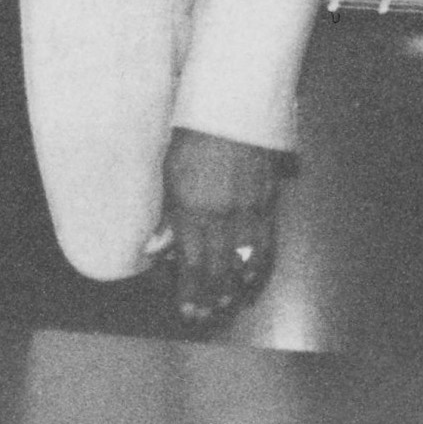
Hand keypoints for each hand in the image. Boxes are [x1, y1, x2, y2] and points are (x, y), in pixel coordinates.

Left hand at [160, 128, 282, 326]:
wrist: (233, 108)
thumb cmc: (192, 135)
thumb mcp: (169, 171)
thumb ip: (165, 214)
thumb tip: (155, 249)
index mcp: (192, 208)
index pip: (192, 261)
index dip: (190, 289)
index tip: (186, 309)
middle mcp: (222, 214)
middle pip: (218, 266)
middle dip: (210, 295)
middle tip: (205, 316)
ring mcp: (248, 209)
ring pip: (243, 259)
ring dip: (235, 285)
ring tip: (227, 303)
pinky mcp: (267, 200)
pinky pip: (266, 241)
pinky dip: (259, 263)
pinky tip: (253, 277)